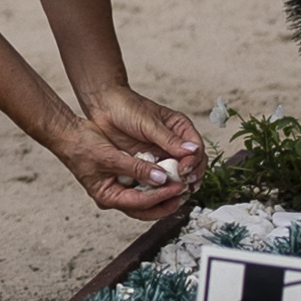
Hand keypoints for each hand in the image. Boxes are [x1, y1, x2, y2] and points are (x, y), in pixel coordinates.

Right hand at [54, 100, 197, 218]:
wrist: (67, 134)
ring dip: (162, 195)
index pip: (140, 203)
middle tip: (183, 194)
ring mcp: (117, 188)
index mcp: (107, 197)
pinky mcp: (120, 178)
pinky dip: (154, 184)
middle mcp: (113, 197)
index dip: (161, 196)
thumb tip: (159, 178)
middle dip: (165, 203)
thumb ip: (136, 168)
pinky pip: (141, 186)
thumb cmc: (81, 146)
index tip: (177, 187)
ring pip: (145, 200)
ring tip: (179, 187)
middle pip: (145, 209)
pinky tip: (165, 177)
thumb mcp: (110, 156)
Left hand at [85, 83, 205, 182]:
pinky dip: (163, 185)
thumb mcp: (148, 123)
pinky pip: (161, 177)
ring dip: (180, 183)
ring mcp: (163, 154)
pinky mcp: (150, 163)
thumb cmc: (127, 108)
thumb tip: (192, 150)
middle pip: (193, 164)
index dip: (194, 161)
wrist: (103, 109)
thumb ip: (169, 139)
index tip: (185, 170)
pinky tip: (161, 192)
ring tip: (176, 192)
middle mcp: (175, 142)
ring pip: (179, 173)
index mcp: (180, 128)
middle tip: (183, 184)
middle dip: (191, 175)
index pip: (197, 148)